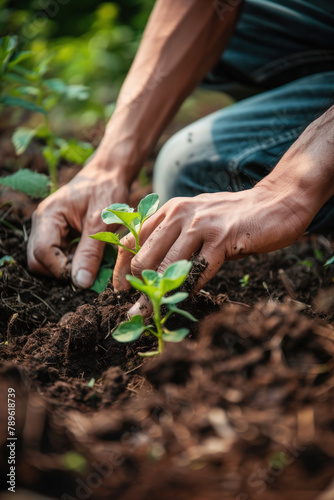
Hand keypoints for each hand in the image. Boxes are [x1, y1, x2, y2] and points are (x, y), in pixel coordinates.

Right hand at [27, 159, 128, 287]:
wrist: (109, 174)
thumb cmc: (106, 191)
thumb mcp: (102, 223)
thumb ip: (90, 253)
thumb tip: (81, 283)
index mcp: (48, 216)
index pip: (42, 253)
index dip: (62, 269)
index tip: (85, 273)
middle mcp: (43, 223)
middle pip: (39, 260)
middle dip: (62, 270)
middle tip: (88, 268)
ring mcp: (48, 228)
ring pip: (47, 261)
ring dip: (69, 266)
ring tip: (91, 259)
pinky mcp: (58, 233)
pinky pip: (58, 255)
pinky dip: (73, 260)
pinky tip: (89, 254)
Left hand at [113, 184, 311, 296]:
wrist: (274, 203)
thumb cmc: (232, 217)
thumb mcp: (195, 220)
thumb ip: (174, 237)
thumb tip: (151, 269)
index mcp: (169, 210)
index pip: (132, 239)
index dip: (122, 268)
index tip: (120, 290)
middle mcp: (179, 214)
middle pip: (143, 257)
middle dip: (137, 287)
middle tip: (136, 308)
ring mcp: (200, 226)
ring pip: (167, 268)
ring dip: (158, 296)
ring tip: (150, 314)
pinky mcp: (222, 239)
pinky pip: (197, 271)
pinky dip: (188, 290)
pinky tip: (184, 301)